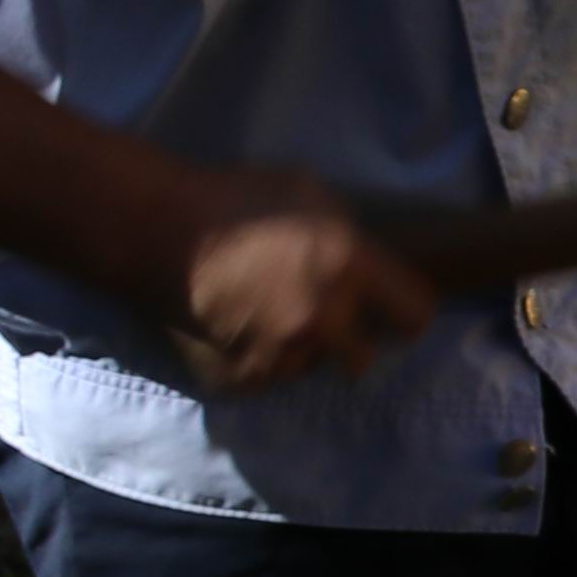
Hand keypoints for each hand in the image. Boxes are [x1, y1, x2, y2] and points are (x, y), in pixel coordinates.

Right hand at [171, 184, 442, 390]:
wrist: (160, 229)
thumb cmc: (237, 198)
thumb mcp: (313, 198)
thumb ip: (349, 239)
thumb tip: (368, 263)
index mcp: (351, 268)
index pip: (416, 316)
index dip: (404, 314)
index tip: (391, 311)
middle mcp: (325, 318)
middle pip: (364, 360)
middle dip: (350, 343)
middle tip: (325, 319)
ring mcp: (282, 354)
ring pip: (310, 369)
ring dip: (300, 352)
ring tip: (269, 317)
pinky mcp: (243, 377)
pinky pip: (267, 379)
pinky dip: (259, 363)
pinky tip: (240, 330)